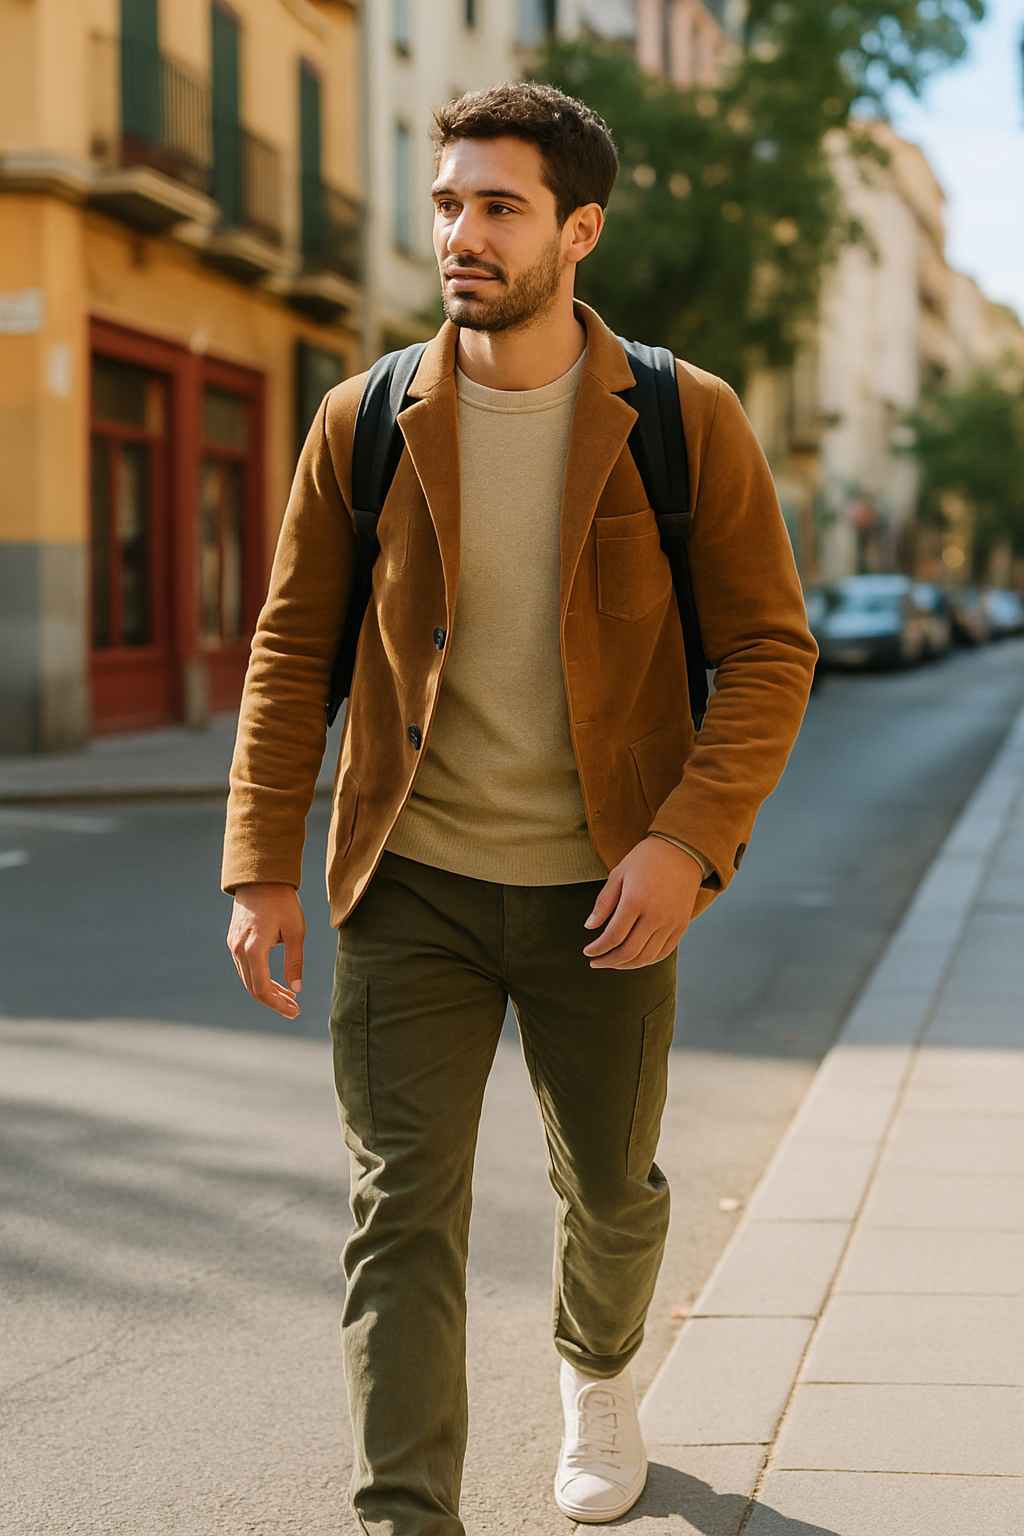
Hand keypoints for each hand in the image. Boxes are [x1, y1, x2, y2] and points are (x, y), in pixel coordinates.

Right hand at [227, 883, 305, 1016]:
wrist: (260, 877)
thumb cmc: (282, 901)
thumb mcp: (296, 931)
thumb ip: (295, 962)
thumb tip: (297, 989)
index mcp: (253, 949)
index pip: (262, 989)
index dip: (277, 1004)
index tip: (294, 1011)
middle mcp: (238, 950)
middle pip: (253, 988)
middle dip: (274, 1002)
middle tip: (294, 1009)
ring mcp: (233, 945)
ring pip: (248, 979)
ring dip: (268, 991)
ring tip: (290, 997)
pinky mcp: (234, 940)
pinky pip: (245, 967)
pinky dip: (260, 978)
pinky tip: (276, 981)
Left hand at [583, 837, 703, 969]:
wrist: (682, 851)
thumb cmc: (647, 859)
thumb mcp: (618, 874)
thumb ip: (604, 902)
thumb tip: (589, 926)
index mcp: (636, 900)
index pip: (613, 936)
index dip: (598, 948)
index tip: (588, 951)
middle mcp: (655, 915)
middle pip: (629, 952)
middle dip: (609, 961)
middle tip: (596, 962)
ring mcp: (671, 922)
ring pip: (646, 957)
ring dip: (626, 965)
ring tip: (613, 962)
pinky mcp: (681, 926)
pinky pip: (663, 953)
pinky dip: (647, 961)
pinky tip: (634, 959)